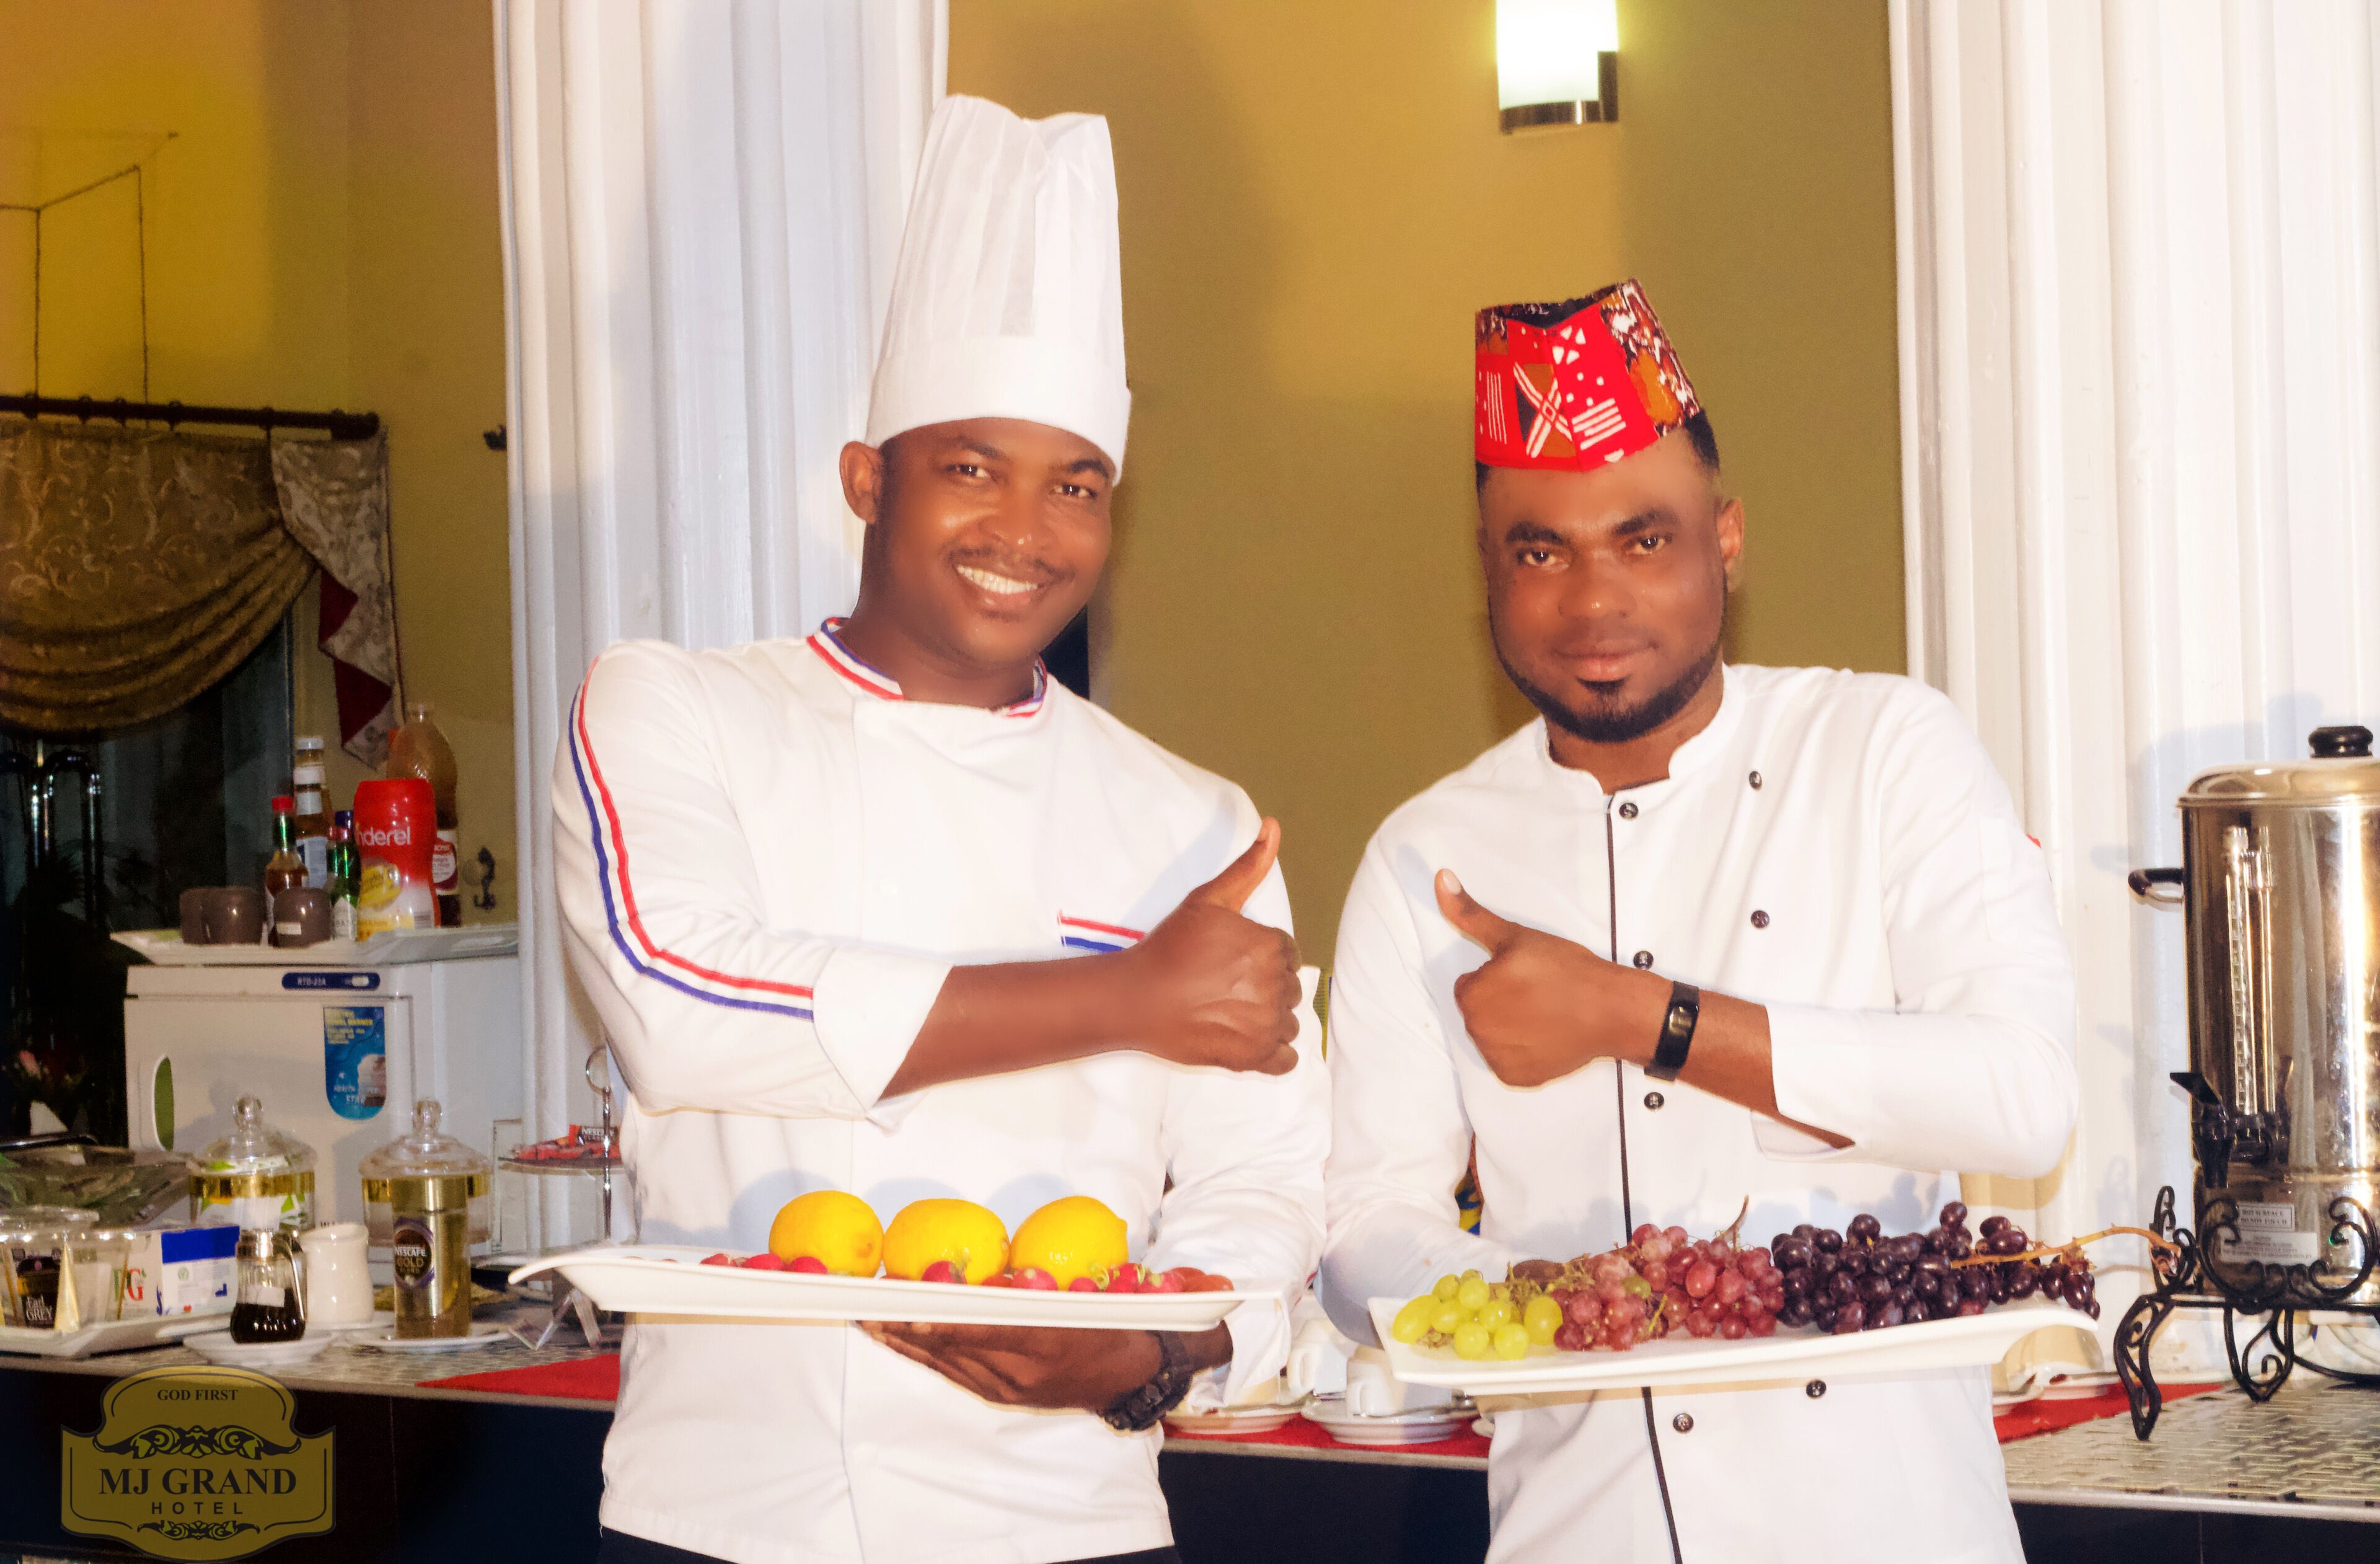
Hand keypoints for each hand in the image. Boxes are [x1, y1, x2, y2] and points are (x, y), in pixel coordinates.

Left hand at [859, 1321, 1226, 1411]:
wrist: (1137, 1375)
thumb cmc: (1121, 1324)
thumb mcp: (1105, 1297)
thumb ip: (1079, 1286)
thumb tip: (1041, 1278)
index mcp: (1050, 1341)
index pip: (989, 1330)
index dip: (945, 1320)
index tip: (910, 1307)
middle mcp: (1024, 1370)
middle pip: (956, 1346)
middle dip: (909, 1325)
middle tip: (868, 1304)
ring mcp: (1010, 1386)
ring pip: (948, 1361)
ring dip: (907, 1340)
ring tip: (869, 1318)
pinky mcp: (1004, 1392)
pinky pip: (956, 1371)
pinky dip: (925, 1352)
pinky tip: (901, 1336)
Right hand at [1118, 820, 1301, 1074]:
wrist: (1136, 997)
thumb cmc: (1171, 947)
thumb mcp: (1210, 899)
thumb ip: (1249, 866)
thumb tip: (1273, 825)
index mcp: (1271, 948)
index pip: (1285, 954)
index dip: (1259, 957)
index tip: (1230, 962)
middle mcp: (1276, 987)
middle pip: (1288, 988)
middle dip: (1264, 986)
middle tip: (1224, 986)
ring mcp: (1267, 1026)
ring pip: (1288, 1022)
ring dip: (1268, 1019)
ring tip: (1230, 1011)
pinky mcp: (1254, 1058)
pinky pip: (1285, 1060)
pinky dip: (1273, 1054)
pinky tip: (1246, 1039)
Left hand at [1434, 869, 1663, 1087]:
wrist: (1610, 1009)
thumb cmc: (1566, 969)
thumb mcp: (1516, 936)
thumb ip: (1470, 913)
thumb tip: (1440, 879)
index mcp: (1472, 995)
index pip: (1470, 985)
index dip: (1497, 977)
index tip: (1524, 975)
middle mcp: (1477, 1031)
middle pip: (1479, 1012)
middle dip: (1500, 1003)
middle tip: (1537, 993)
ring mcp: (1497, 1058)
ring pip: (1493, 1037)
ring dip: (1510, 1027)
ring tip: (1544, 1014)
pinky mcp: (1516, 1078)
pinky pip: (1508, 1061)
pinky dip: (1524, 1052)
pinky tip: (1547, 1037)